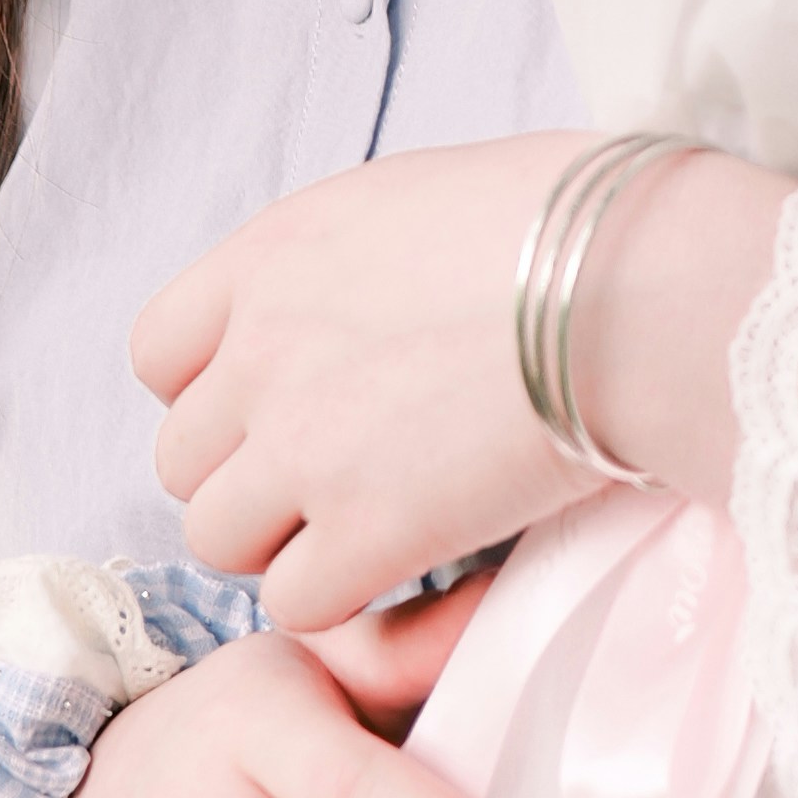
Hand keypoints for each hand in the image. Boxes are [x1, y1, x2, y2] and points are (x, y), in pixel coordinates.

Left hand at [133, 126, 784, 632]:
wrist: (639, 285)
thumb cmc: (572, 220)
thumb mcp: (420, 196)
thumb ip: (349, 263)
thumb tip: (364, 300)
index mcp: (272, 255)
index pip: (158, 351)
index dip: (211, 391)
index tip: (274, 406)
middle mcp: (264, 350)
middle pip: (182, 458)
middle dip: (247, 476)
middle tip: (329, 480)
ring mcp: (306, 446)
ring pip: (217, 539)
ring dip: (279, 545)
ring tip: (361, 529)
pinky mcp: (369, 531)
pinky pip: (294, 601)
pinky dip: (338, 597)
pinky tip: (400, 566)